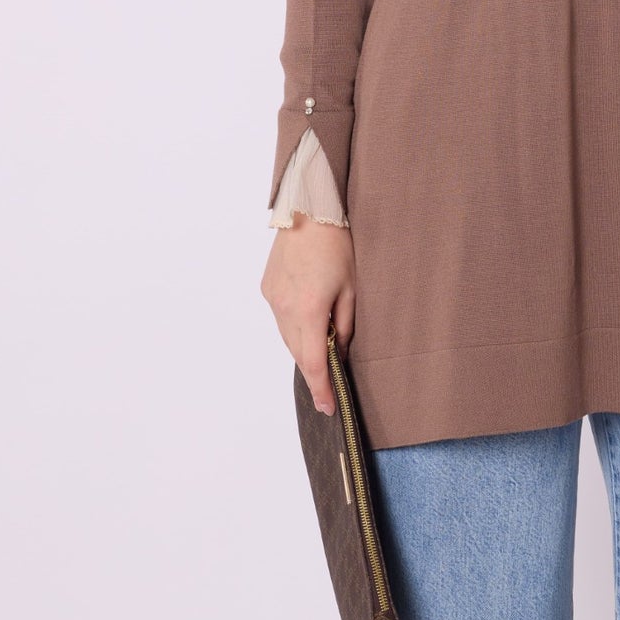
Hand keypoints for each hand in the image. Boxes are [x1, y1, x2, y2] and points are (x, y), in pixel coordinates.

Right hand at [261, 217, 355, 414]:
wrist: (309, 212)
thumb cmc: (338, 246)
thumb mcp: (353, 288)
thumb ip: (346, 325)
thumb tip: (340, 350)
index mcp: (310, 311)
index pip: (315, 362)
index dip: (321, 389)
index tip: (327, 408)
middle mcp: (285, 309)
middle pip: (299, 354)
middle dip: (314, 373)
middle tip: (328, 390)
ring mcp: (273, 299)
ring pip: (288, 338)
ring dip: (304, 349)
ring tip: (321, 356)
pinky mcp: (267, 288)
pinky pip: (280, 318)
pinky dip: (294, 328)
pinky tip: (307, 325)